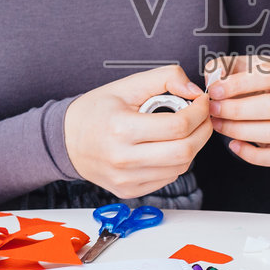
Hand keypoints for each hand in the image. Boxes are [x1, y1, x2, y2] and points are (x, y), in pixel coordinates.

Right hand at [63, 65, 211, 199]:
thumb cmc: (96, 111)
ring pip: (180, 168)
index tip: (201, 102)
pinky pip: (167, 178)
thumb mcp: (127, 84)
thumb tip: (194, 91)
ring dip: (191, 147)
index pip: (178, 126)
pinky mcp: (129, 191)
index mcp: (121, 129)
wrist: (66, 140)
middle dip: (203, 131)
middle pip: (185, 152)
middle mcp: (123, 159)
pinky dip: (176, 162)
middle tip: (202, 117)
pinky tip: (165, 147)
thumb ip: (165, 78)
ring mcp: (126, 179)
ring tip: (182, 130)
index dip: (199, 112)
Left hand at [203, 53, 269, 165]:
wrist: (260, 92)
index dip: (238, 84)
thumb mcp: (234, 64)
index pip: (268, 76)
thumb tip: (214, 78)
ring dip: (239, 130)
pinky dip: (252, 155)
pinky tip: (233, 144)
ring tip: (217, 123)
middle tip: (213, 109)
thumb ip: (220, 66)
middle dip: (238, 110)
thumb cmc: (246, 77)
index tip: (214, 91)